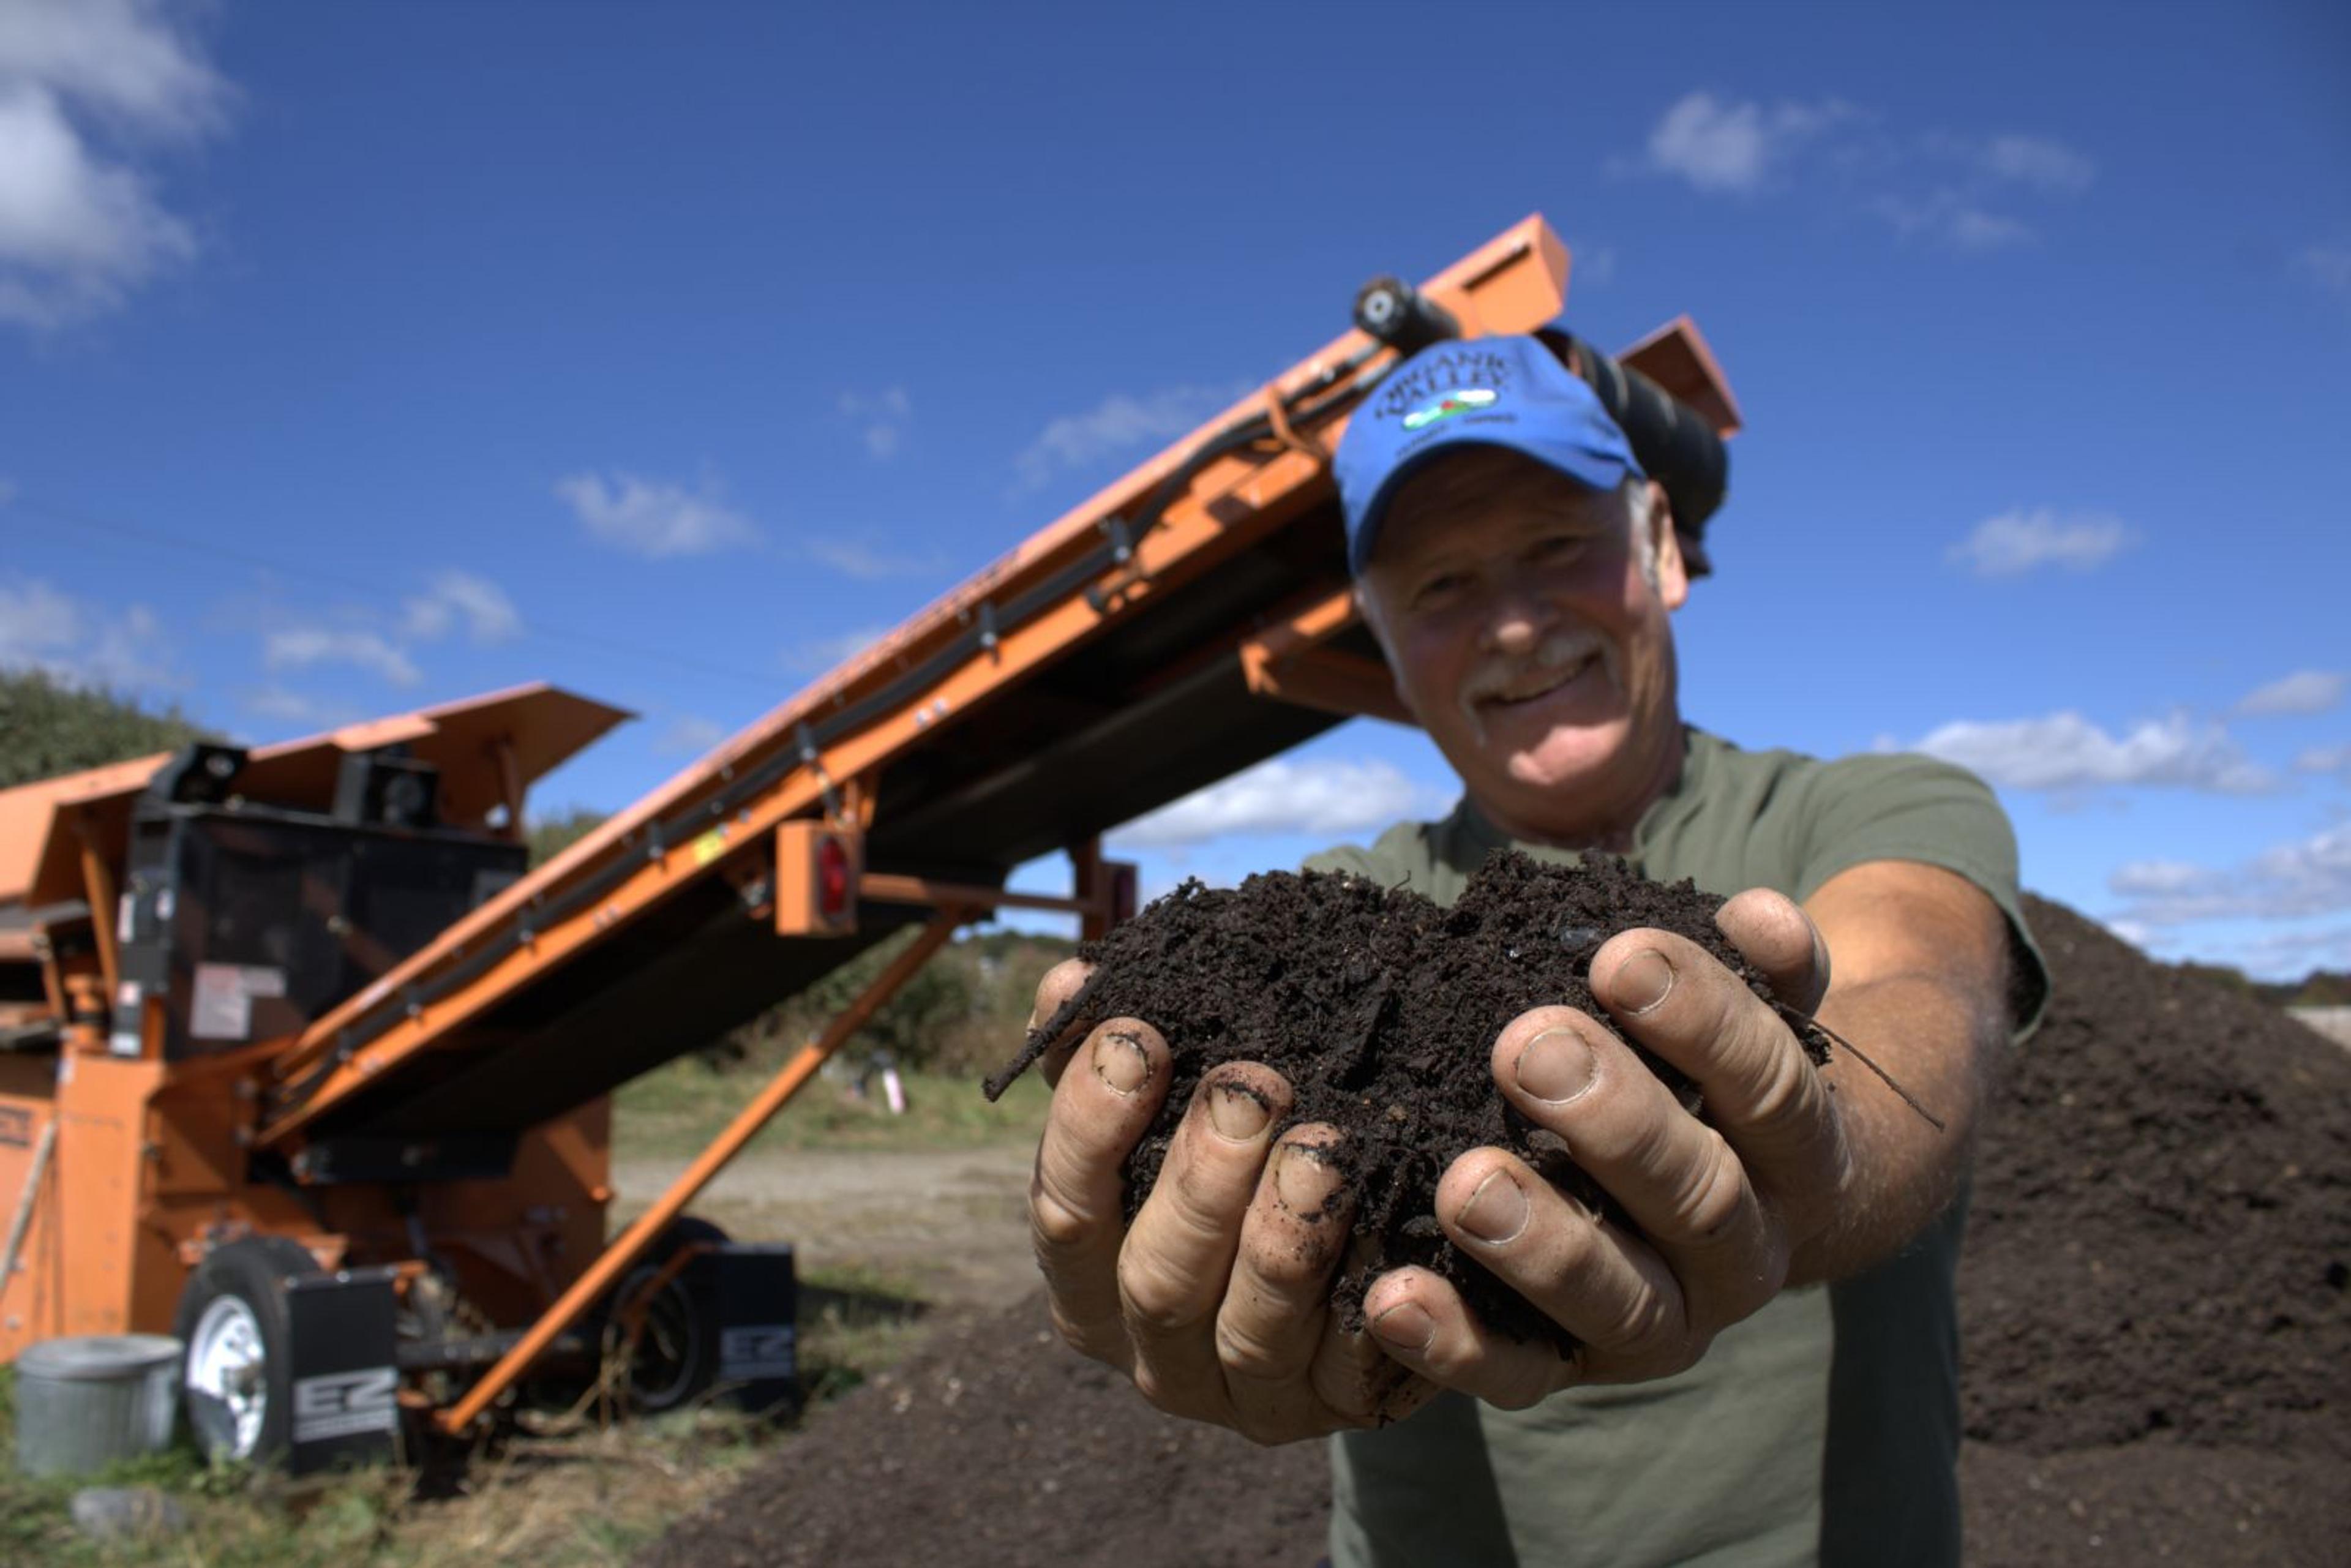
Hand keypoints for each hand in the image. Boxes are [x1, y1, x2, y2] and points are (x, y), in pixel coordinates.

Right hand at [1022, 959, 1434, 1442]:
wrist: (1355, 1239)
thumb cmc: (1233, 1154)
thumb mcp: (1167, 1107)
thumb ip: (1109, 1052)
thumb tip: (1073, 980)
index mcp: (1091, 1279)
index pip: (1065, 1213)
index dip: (1090, 1126)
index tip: (1140, 1038)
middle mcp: (1154, 1353)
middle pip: (1156, 1280)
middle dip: (1200, 1181)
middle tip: (1252, 1088)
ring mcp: (1247, 1396)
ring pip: (1251, 1333)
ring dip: (1285, 1239)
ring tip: (1325, 1146)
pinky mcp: (1339, 1408)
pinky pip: (1355, 1366)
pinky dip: (1373, 1303)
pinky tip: (1391, 1230)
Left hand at [1359, 889, 1851, 1406]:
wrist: (1738, 1204)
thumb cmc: (1712, 1080)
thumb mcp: (1752, 1016)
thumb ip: (1764, 971)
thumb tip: (1764, 918)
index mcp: (1800, 1157)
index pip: (1770, 1090)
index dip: (1704, 1022)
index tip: (1618, 956)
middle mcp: (1748, 1253)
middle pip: (1701, 1198)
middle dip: (1615, 1122)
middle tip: (1527, 1047)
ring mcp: (1666, 1322)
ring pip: (1621, 1301)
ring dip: (1542, 1243)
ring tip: (1464, 1183)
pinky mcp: (1577, 1369)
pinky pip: (1522, 1376)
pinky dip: (1457, 1346)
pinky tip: (1391, 1297)